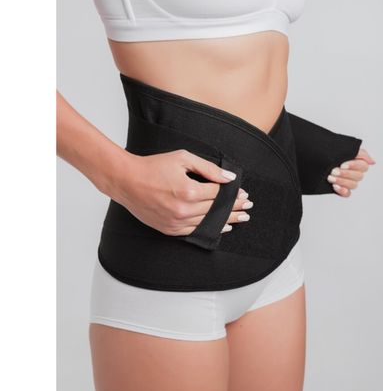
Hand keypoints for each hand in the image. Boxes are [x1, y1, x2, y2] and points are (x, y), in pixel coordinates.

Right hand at [114, 149, 252, 235]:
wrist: (127, 181)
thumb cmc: (153, 166)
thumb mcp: (182, 158)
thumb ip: (208, 168)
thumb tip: (229, 178)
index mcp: (189, 191)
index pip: (218, 194)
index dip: (233, 193)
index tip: (244, 194)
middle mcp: (184, 210)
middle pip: (216, 210)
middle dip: (235, 208)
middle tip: (248, 207)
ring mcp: (176, 222)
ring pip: (208, 223)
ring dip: (227, 220)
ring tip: (241, 218)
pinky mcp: (169, 229)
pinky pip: (195, 231)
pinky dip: (210, 229)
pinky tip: (222, 228)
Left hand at [326, 148, 375, 196]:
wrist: (310, 159)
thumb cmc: (325, 153)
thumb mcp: (342, 148)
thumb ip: (360, 153)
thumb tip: (372, 162)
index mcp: (355, 162)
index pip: (363, 166)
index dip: (354, 166)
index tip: (342, 164)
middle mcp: (352, 172)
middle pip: (359, 176)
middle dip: (345, 174)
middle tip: (333, 171)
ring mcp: (347, 181)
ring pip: (353, 185)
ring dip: (342, 181)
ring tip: (330, 177)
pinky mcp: (340, 189)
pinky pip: (347, 193)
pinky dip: (342, 190)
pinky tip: (335, 186)